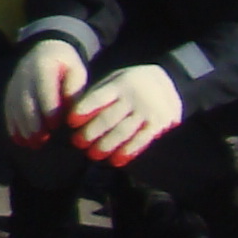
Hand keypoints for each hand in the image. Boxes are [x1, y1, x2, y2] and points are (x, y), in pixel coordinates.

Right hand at [1, 37, 87, 142]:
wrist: (45, 50)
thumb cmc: (66, 64)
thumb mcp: (77, 71)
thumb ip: (74, 89)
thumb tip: (71, 110)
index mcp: (43, 65)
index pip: (44, 88)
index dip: (48, 107)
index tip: (55, 126)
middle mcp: (24, 74)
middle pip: (26, 100)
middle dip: (32, 122)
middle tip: (41, 140)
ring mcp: (14, 83)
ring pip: (15, 106)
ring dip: (22, 127)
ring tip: (32, 143)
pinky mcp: (9, 92)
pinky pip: (9, 109)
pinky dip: (13, 125)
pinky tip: (19, 140)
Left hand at [68, 62, 184, 163]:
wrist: (167, 77)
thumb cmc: (128, 83)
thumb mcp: (114, 80)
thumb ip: (97, 96)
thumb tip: (71, 116)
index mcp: (119, 84)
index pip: (98, 97)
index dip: (84, 109)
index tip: (70, 121)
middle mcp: (133, 96)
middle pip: (109, 117)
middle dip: (92, 132)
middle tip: (77, 143)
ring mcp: (147, 110)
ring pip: (124, 130)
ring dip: (107, 144)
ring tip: (94, 155)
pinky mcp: (159, 123)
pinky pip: (142, 139)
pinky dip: (128, 151)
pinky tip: (116, 160)